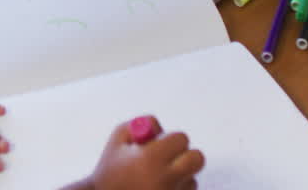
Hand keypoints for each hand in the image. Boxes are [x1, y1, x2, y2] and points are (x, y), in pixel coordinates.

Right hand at [72, 119, 204, 189]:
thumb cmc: (110, 170)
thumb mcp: (117, 139)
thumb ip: (141, 124)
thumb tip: (161, 128)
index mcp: (150, 158)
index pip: (181, 139)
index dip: (171, 139)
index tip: (160, 144)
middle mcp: (165, 179)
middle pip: (196, 159)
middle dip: (185, 155)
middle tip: (170, 158)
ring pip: (192, 178)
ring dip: (179, 175)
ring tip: (156, 179)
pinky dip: (176, 189)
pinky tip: (158, 189)